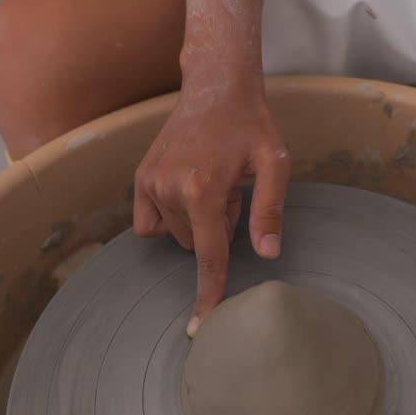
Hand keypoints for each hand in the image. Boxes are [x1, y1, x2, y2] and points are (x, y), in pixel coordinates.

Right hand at [133, 72, 289, 333]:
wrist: (216, 88)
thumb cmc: (251, 125)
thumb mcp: (274, 164)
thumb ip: (269, 212)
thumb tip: (267, 254)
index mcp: (204, 190)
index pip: (207, 256)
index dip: (209, 293)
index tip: (200, 326)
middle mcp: (170, 188)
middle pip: (194, 244)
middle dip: (216, 230)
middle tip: (233, 194)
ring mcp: (151, 182)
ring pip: (175, 234)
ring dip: (197, 221)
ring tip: (214, 184)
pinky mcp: (140, 177)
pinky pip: (150, 223)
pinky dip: (171, 217)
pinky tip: (189, 190)